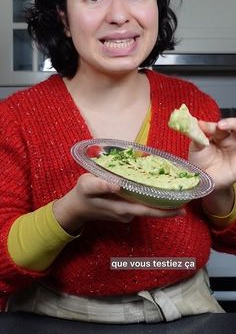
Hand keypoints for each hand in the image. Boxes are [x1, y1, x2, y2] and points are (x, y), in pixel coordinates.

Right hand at [53, 173, 184, 233]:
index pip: (148, 211)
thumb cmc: (81, 195)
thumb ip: (100, 184)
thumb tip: (118, 184)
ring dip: (160, 202)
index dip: (165, 211)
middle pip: (152, 211)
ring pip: (146, 208)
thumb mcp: (86, 185)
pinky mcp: (124, 210)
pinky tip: (155, 189)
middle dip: (169, 208)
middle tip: (186, 200)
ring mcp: (126, 214)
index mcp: (122, 208)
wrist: (75, 208)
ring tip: (174, 191)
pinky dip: (149, 199)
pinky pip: (140, 205)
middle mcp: (127, 213)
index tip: (181, 208)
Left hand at [188, 118, 235, 189]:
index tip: (201, 126)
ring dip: (235, 128)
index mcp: (219, 135)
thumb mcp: (196, 147)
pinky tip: (234, 148)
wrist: (202, 181)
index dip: (211, 125)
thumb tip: (195, 123)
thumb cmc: (198, 163)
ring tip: (224, 129)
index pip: (219, 126)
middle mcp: (230, 141)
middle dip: (230, 123)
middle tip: (220, 125)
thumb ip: (197, 135)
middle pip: (235, 127)